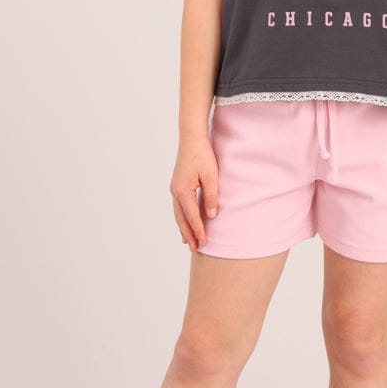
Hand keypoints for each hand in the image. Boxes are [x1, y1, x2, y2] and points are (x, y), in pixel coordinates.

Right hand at [170, 134, 218, 250]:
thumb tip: (210, 215)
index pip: (192, 216)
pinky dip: (182, 217)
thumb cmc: (203, 155)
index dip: (199, 231)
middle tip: (195, 249)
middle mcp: (175, 191)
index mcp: (183, 191)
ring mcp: (175, 188)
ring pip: (178, 214)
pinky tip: (185, 222)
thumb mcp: (211, 176)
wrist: (191, 138)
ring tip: (188, 241)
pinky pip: (179, 206)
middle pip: (181, 218)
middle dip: (189, 234)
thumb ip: (210, 197)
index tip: (205, 243)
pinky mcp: (177, 185)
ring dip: (183, 228)